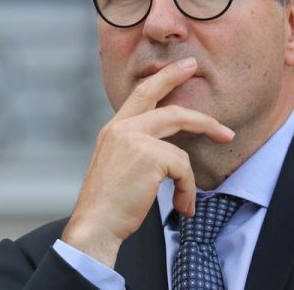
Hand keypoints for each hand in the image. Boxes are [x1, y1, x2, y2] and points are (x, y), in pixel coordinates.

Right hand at [61, 57, 233, 267]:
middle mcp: (121, 128)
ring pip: (181, 135)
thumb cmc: (108, 203)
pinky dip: (188, 188)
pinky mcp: (149, 156)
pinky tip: (182, 206)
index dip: (163, 78)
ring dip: (195, 163)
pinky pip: (184, 167)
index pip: (140, 94)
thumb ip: (136, 148)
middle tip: (197, 68)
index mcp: (113, 130)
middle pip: (165, 103)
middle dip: (183, 84)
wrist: (96, 225)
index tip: (182, 67)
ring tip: (198, 182)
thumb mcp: (118, 165)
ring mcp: (135, 139)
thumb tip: (168, 148)